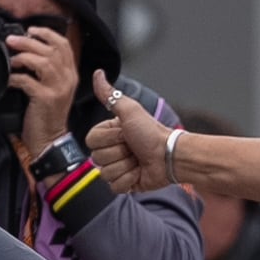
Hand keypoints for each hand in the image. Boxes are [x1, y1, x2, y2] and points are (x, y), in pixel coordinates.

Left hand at [8, 24, 80, 152]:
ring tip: (11, 60)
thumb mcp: (53, 89)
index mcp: (70, 74)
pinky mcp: (45, 99)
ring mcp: (57, 89)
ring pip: (42, 61)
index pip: (63, 45)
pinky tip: (8, 80)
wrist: (50, 140)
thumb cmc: (47, 115)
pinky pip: (28, 81)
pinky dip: (15, 78)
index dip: (46, 33)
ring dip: (22, 57)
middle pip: (51, 49)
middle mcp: (67, 79)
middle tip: (12, 41)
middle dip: (29, 41)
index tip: (31, 30)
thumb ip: (46, 71)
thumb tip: (26, 52)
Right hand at [87, 72, 174, 191]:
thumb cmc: (151, 132)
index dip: (109, 139)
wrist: (169, 156)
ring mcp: (116, 168)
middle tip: (134, 148)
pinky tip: (139, 173)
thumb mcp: (129, 111)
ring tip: (138, 160)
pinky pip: (114, 187)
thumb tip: (98, 73)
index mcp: (108, 134)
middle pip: (97, 158)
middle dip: (119, 153)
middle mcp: (110, 151)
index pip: (91, 141)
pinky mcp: (124, 184)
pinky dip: (129, 180)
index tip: (125, 134)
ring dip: (126, 166)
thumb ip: (110, 95)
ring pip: (105, 173)